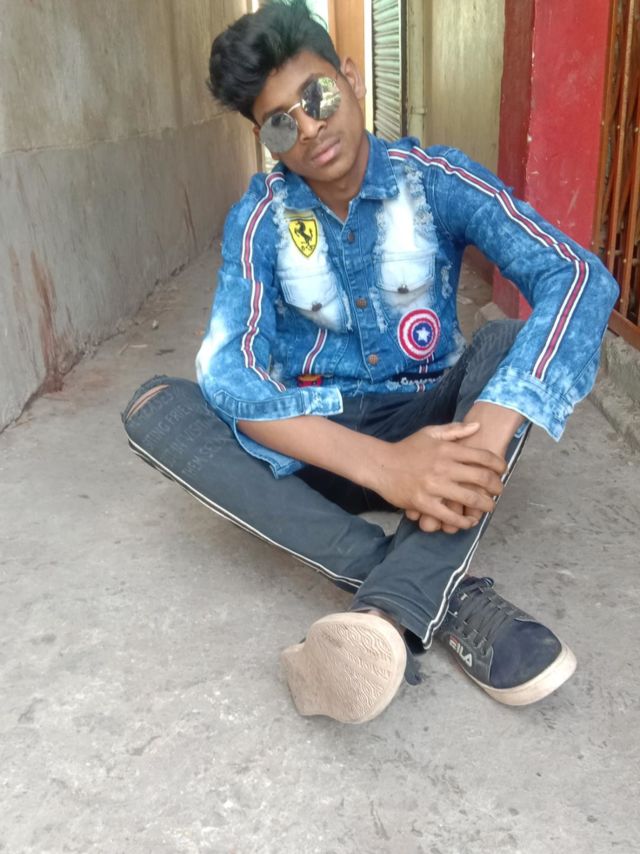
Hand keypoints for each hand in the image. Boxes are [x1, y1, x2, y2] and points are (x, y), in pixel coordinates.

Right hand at [372, 421, 506, 530]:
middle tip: (499, 491)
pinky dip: (463, 521)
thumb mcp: (430, 433)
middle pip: (482, 479)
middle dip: (496, 487)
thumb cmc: (406, 449)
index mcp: (447, 449)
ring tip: (488, 508)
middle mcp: (444, 467)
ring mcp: (434, 486)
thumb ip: (455, 429)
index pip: (483, 457)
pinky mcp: (424, 503)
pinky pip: (450, 516)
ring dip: (485, 506)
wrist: (380, 465)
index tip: (503, 471)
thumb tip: (477, 426)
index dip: (498, 465)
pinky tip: (469, 522)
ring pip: (470, 499)